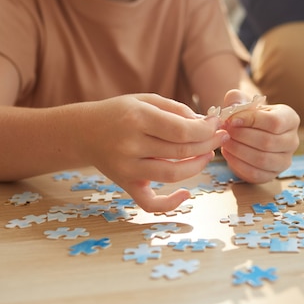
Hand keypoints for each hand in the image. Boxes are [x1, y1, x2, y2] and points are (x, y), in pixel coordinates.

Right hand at [75, 94, 226, 211]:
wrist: (83, 132)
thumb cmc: (119, 113)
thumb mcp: (145, 99)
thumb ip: (176, 109)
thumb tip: (205, 123)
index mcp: (137, 118)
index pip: (181, 130)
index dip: (205, 129)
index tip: (217, 125)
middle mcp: (130, 144)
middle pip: (181, 151)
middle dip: (208, 144)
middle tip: (220, 138)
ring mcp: (127, 168)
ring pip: (172, 174)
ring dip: (198, 166)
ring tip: (208, 154)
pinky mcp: (125, 184)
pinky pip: (149, 203)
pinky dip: (170, 204)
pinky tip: (186, 194)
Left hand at [219, 90, 299, 182]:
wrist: (248, 132)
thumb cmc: (248, 116)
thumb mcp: (243, 102)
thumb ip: (237, 99)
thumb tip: (233, 105)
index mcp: (290, 119)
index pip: (275, 122)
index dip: (251, 121)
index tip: (231, 120)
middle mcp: (292, 141)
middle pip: (268, 142)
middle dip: (242, 137)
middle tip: (225, 132)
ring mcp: (284, 160)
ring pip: (262, 159)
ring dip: (238, 151)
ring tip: (224, 142)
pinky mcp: (272, 175)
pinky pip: (255, 174)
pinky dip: (238, 164)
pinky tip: (227, 153)